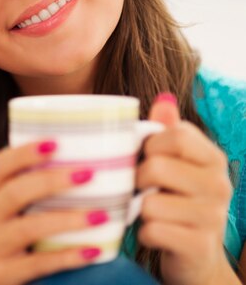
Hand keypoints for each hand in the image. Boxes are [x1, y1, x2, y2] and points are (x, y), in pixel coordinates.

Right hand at [0, 141, 105, 284]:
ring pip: (27, 228)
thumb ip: (42, 188)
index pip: (0, 165)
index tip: (55, 142)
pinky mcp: (2, 274)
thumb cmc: (20, 239)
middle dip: (51, 181)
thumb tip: (98, 161)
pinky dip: (67, 256)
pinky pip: (37, 264)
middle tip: (88, 174)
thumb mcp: (20, 210)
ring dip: (66, 219)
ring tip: (100, 215)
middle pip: (14, 193)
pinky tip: (94, 251)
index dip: (24, 153)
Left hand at [136, 94, 235, 284]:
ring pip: (150, 203)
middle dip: (137, 179)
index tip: (144, 157)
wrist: (196, 258)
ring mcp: (212, 217)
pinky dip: (143, 233)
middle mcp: (219, 185)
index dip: (149, 145)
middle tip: (140, 189)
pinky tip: (154, 233)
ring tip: (149, 213)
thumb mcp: (175, 165)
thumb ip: (166, 132)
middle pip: (157, 167)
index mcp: (211, 158)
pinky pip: (152, 231)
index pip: (176, 135)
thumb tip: (162, 98)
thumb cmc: (176, 202)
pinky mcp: (199, 246)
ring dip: (139, 210)